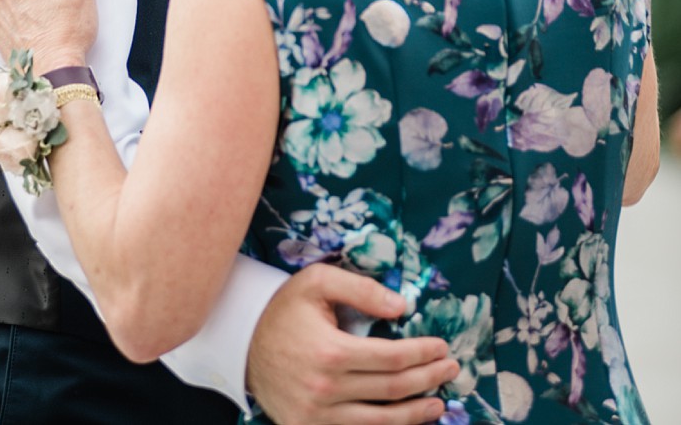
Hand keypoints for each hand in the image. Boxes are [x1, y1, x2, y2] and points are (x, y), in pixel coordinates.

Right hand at [246, 264, 457, 424]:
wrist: (242, 341)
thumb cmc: (285, 308)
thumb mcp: (318, 282)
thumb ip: (362, 289)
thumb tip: (402, 307)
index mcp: (331, 352)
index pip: (392, 358)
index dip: (423, 353)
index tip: (442, 346)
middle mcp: (326, 390)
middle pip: (392, 391)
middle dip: (428, 380)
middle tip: (450, 370)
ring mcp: (316, 417)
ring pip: (380, 422)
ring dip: (416, 414)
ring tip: (438, 403)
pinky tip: (404, 420)